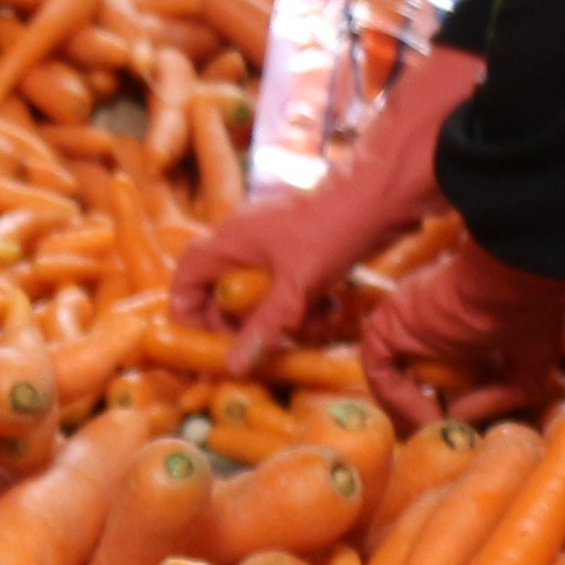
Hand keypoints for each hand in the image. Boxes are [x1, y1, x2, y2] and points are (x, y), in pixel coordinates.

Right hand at [164, 48, 484, 370]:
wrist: (379, 197)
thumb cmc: (331, 232)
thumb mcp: (295, 289)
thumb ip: (264, 328)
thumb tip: (233, 368)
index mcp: (226, 243)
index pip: (184, 283)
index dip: (190, 316)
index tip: (213, 343)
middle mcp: (240, 242)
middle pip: (218, 293)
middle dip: (241, 323)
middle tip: (260, 344)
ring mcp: (268, 245)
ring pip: (255, 294)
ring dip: (277, 317)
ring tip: (305, 326)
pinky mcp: (295, 249)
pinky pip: (282, 286)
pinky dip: (299, 303)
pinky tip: (326, 309)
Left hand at [363, 237, 564, 428]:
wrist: (509, 279)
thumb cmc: (528, 313)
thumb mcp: (528, 367)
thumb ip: (494, 399)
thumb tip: (458, 421)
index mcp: (450, 324)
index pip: (434, 371)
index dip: (444, 404)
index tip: (457, 429)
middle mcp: (420, 324)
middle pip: (409, 378)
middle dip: (422, 412)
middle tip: (440, 440)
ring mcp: (399, 325)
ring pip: (392, 379)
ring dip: (411, 411)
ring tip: (437, 432)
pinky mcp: (385, 328)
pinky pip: (382, 374)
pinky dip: (402, 401)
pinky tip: (430, 417)